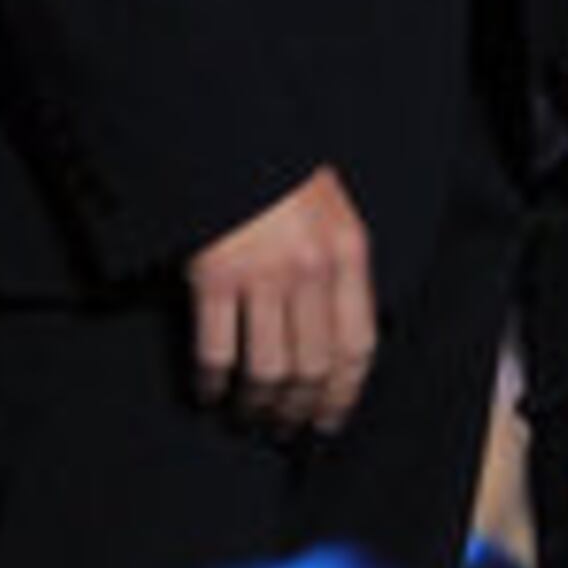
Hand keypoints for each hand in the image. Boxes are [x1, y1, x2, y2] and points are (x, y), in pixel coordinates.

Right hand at [189, 166, 377, 435]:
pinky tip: (208, 393)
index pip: (358, 345)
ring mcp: (262, 276)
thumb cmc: (283, 180)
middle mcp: (312, 270)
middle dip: (300, 410)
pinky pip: (216, 352)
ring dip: (257, 406)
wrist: (233, 138)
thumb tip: (342, 338)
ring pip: (268, 370)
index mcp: (349, 254)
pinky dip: (212, 382)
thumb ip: (341, 270)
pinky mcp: (213, 279)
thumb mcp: (334, 215)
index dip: (345, 393)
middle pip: (313, 367)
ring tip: (249, 418)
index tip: (331, 419)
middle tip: (285, 429)